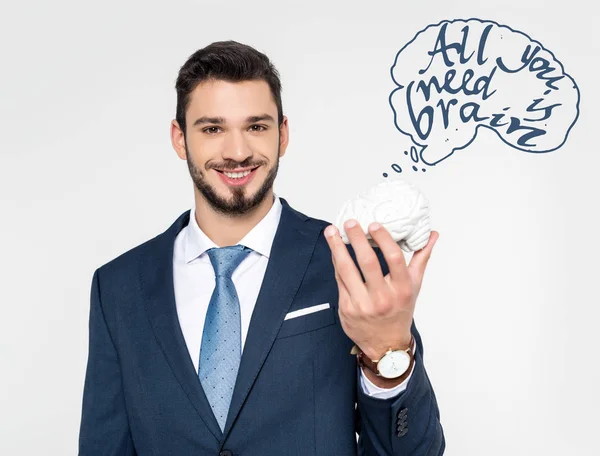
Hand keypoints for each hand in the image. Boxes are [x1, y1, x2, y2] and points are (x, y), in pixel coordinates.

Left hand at [324, 220, 438, 359]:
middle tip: (350, 222)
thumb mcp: (414, 286)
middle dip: (356, 239)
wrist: (386, 344)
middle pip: (367, 262)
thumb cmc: (400, 310)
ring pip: (347, 270)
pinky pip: (339, 280)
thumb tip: (431, 234)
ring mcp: (363, 304)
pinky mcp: (347, 308)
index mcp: (402, 289)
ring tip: (332, 231)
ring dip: (337, 248)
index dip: (383, 239)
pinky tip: (334, 250)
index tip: (373, 224)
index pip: (394, 259)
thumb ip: (421, 258)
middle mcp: (383, 297)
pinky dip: (336, 263)